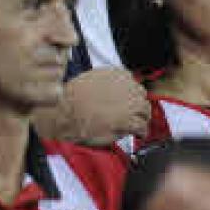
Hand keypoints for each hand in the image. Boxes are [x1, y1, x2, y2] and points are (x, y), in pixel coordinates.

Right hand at [34, 69, 150, 145]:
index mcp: (119, 74)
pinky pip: (141, 126)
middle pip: (141, 96)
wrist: (64, 113)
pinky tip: (139, 135)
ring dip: (142, 118)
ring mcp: (129, 103)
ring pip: (144, 110)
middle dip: (137, 106)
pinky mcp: (127, 120)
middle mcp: (128, 86)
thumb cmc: (72, 98)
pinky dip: (142, 131)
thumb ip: (107, 83)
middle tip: (133, 115)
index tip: (127, 103)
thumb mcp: (91, 79)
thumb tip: (113, 91)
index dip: (131, 96)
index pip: (133, 84)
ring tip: (138, 126)